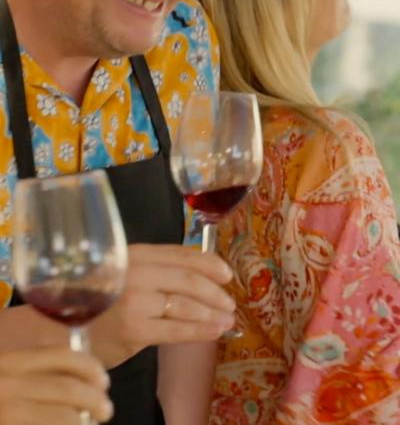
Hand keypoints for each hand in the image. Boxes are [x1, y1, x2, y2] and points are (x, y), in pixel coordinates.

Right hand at [0, 346, 112, 424]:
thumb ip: (29, 371)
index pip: (61, 355)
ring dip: (82, 421)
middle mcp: (8, 384)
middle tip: (106, 410)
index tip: (103, 381)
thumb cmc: (0, 395)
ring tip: (91, 424)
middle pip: (67, 387)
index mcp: (10, 363)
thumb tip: (75, 378)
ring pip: (63, 416)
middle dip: (94, 399)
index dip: (90, 367)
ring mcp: (7, 412)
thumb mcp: (6, 374)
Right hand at [90, 243, 234, 367]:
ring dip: (212, 312)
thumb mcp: (122, 271)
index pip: (181, 254)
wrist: (58, 328)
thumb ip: (152, 268)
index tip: (226, 273)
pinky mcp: (135, 330)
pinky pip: (177, 329)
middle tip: (229, 301)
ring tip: (226, 318)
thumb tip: (197, 275)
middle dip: (215, 291)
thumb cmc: (93, 298)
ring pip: (186, 304)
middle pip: (188, 279)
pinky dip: (200, 330)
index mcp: (135, 253)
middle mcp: (137, 272)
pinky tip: (213, 331)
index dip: (208, 263)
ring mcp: (136, 301)